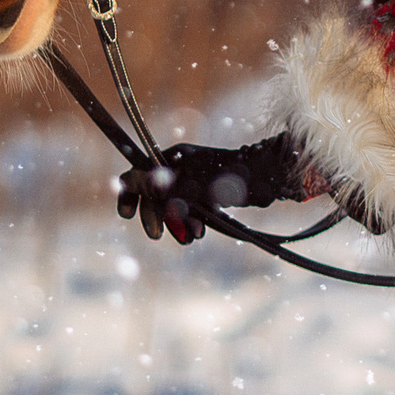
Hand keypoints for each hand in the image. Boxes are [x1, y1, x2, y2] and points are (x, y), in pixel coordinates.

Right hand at [117, 133, 299, 243]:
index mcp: (173, 157)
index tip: (126, 216)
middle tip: (157, 236)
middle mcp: (181, 167)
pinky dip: (191, 223)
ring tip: (191, 237)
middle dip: (156, 216)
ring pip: (172, 206)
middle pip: (154, 194)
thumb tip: (126, 181)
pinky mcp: (208, 194)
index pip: (138, 172)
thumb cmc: (230, 178)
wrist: (269, 179)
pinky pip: (190, 211)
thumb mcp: (189, 184)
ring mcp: (194, 180)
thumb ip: (157, 184)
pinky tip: (199, 234)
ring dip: (176, 224)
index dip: (129, 193)